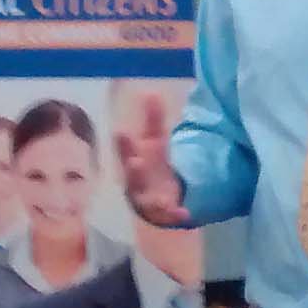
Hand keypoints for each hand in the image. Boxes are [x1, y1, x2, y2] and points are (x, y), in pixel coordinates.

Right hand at [115, 92, 190, 226]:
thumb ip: (154, 120)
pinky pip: (168, 216)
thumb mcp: (154, 142)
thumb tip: (151, 92)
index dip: (124, 144)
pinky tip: (185, 214)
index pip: (127, 152)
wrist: (155, 199)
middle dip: (133, 170)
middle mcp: (137, 182)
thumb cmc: (151, 166)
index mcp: (134, 162)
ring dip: (154, 199)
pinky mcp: (162, 213)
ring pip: (148, 201)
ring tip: (162, 199)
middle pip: (133, 177)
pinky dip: (176, 215)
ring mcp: (148, 199)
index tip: (122, 132)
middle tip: (135, 162)